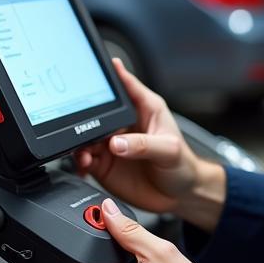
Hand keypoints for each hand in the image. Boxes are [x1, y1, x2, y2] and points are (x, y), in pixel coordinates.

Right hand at [74, 59, 225, 229]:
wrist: (180, 196)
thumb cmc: (183, 166)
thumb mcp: (170, 151)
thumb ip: (144, 145)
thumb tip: (117, 143)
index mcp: (144, 109)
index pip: (126, 85)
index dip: (112, 73)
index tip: (98, 66)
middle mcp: (125, 124)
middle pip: (98, 111)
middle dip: (86, 117)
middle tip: (84, 129)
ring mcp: (113, 143)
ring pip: (87, 136)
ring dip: (81, 142)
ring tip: (86, 153)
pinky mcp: (105, 163)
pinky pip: (85, 158)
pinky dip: (80, 160)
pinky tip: (84, 164)